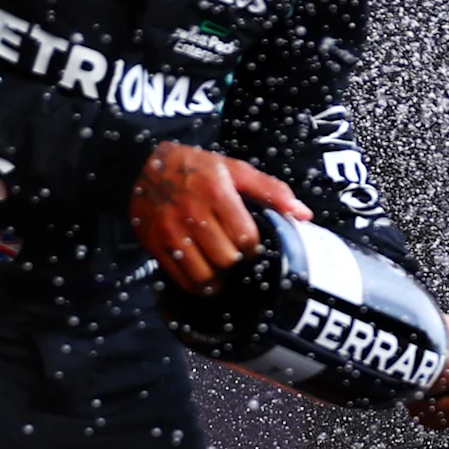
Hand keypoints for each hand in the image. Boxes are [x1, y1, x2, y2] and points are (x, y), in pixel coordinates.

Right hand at [133, 142, 305, 293]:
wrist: (143, 164)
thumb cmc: (197, 168)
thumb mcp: (235, 169)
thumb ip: (271, 191)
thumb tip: (305, 214)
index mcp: (216, 191)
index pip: (246, 237)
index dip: (252, 245)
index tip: (248, 242)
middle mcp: (190, 211)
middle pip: (226, 258)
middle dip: (234, 260)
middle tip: (232, 252)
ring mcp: (169, 230)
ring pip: (204, 274)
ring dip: (217, 277)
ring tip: (219, 266)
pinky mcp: (154, 244)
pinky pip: (181, 279)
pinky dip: (197, 284)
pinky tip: (203, 273)